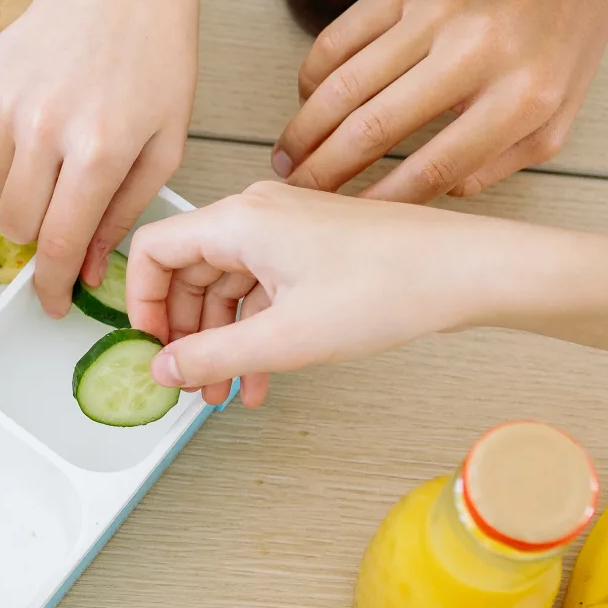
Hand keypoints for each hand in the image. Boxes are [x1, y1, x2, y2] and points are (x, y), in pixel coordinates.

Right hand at [0, 0, 199, 317]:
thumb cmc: (157, 57)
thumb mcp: (165, 145)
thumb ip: (123, 212)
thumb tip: (84, 268)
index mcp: (99, 148)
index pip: (57, 243)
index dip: (50, 286)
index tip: (48, 304)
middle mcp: (45, 126)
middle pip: (16, 223)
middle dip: (36, 239)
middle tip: (60, 224)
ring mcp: (8, 98)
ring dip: (22, 193)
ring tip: (58, 162)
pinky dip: (8, 147)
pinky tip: (43, 118)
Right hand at [126, 181, 607, 403]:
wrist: (466, 271)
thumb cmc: (390, 286)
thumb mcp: (286, 337)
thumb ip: (212, 356)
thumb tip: (163, 370)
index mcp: (239, 220)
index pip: (154, 250)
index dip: (141, 304)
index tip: (150, 348)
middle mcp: (258, 215)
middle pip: (189, 272)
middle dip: (185, 333)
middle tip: (189, 382)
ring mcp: (288, 230)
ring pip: (227, 286)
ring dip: (221, 340)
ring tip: (226, 392)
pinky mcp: (314, 248)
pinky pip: (263, 289)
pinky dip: (255, 332)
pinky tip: (262, 377)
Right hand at [272, 0, 607, 203]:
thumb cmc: (566, 26)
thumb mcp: (561, 111)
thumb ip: (504, 161)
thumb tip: (440, 193)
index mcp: (522, 97)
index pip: (434, 168)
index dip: (382, 201)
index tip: (351, 219)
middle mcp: (475, 53)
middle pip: (375, 128)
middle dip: (324, 172)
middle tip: (299, 194)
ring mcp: (435, 12)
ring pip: (346, 85)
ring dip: (306, 130)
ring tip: (288, 157)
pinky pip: (340, 37)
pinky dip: (313, 75)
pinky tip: (308, 99)